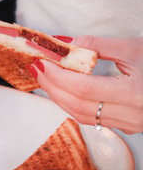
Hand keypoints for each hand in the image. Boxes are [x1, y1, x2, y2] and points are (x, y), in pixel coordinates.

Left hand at [28, 36, 142, 133]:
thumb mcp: (134, 47)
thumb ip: (98, 45)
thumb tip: (66, 43)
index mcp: (134, 93)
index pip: (82, 88)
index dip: (57, 75)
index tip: (41, 61)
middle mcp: (131, 114)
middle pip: (77, 105)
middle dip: (51, 86)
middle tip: (36, 68)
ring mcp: (130, 124)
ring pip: (81, 116)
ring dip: (59, 97)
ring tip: (45, 78)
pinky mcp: (129, 126)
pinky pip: (92, 119)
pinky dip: (72, 104)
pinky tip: (63, 91)